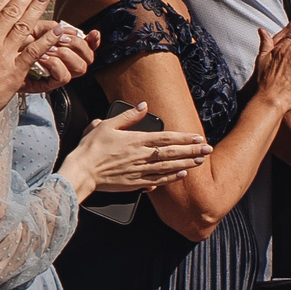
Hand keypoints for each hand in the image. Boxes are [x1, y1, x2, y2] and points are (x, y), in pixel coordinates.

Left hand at [22, 25, 96, 94]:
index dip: (93, 41)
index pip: (88, 47)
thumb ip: (48, 27)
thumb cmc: (9, 46)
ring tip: (50, 48)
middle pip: (88, 58)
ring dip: (66, 54)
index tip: (93, 33)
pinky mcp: (47, 84)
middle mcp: (63, 63)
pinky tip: (43, 58)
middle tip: (61, 38)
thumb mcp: (30, 31)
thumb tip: (63, 27)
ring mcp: (56, 74)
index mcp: (63, 49)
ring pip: (79, 68)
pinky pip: (62, 77)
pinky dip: (55, 65)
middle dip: (77, 45)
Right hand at [60, 103, 211, 198]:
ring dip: (186, 163)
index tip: (198, 137)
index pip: (166, 138)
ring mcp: (140, 171)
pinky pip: (158, 180)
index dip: (184, 138)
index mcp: (136, 141)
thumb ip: (128, 116)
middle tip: (208, 149)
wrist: (81, 172)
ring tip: (200, 161)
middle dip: (192, 150)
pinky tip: (181, 174)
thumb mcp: (106, 125)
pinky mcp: (135, 183)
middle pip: (172, 153)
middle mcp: (142, 156)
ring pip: (169, 167)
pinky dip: (171, 178)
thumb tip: (143, 106)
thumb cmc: (91, 149)